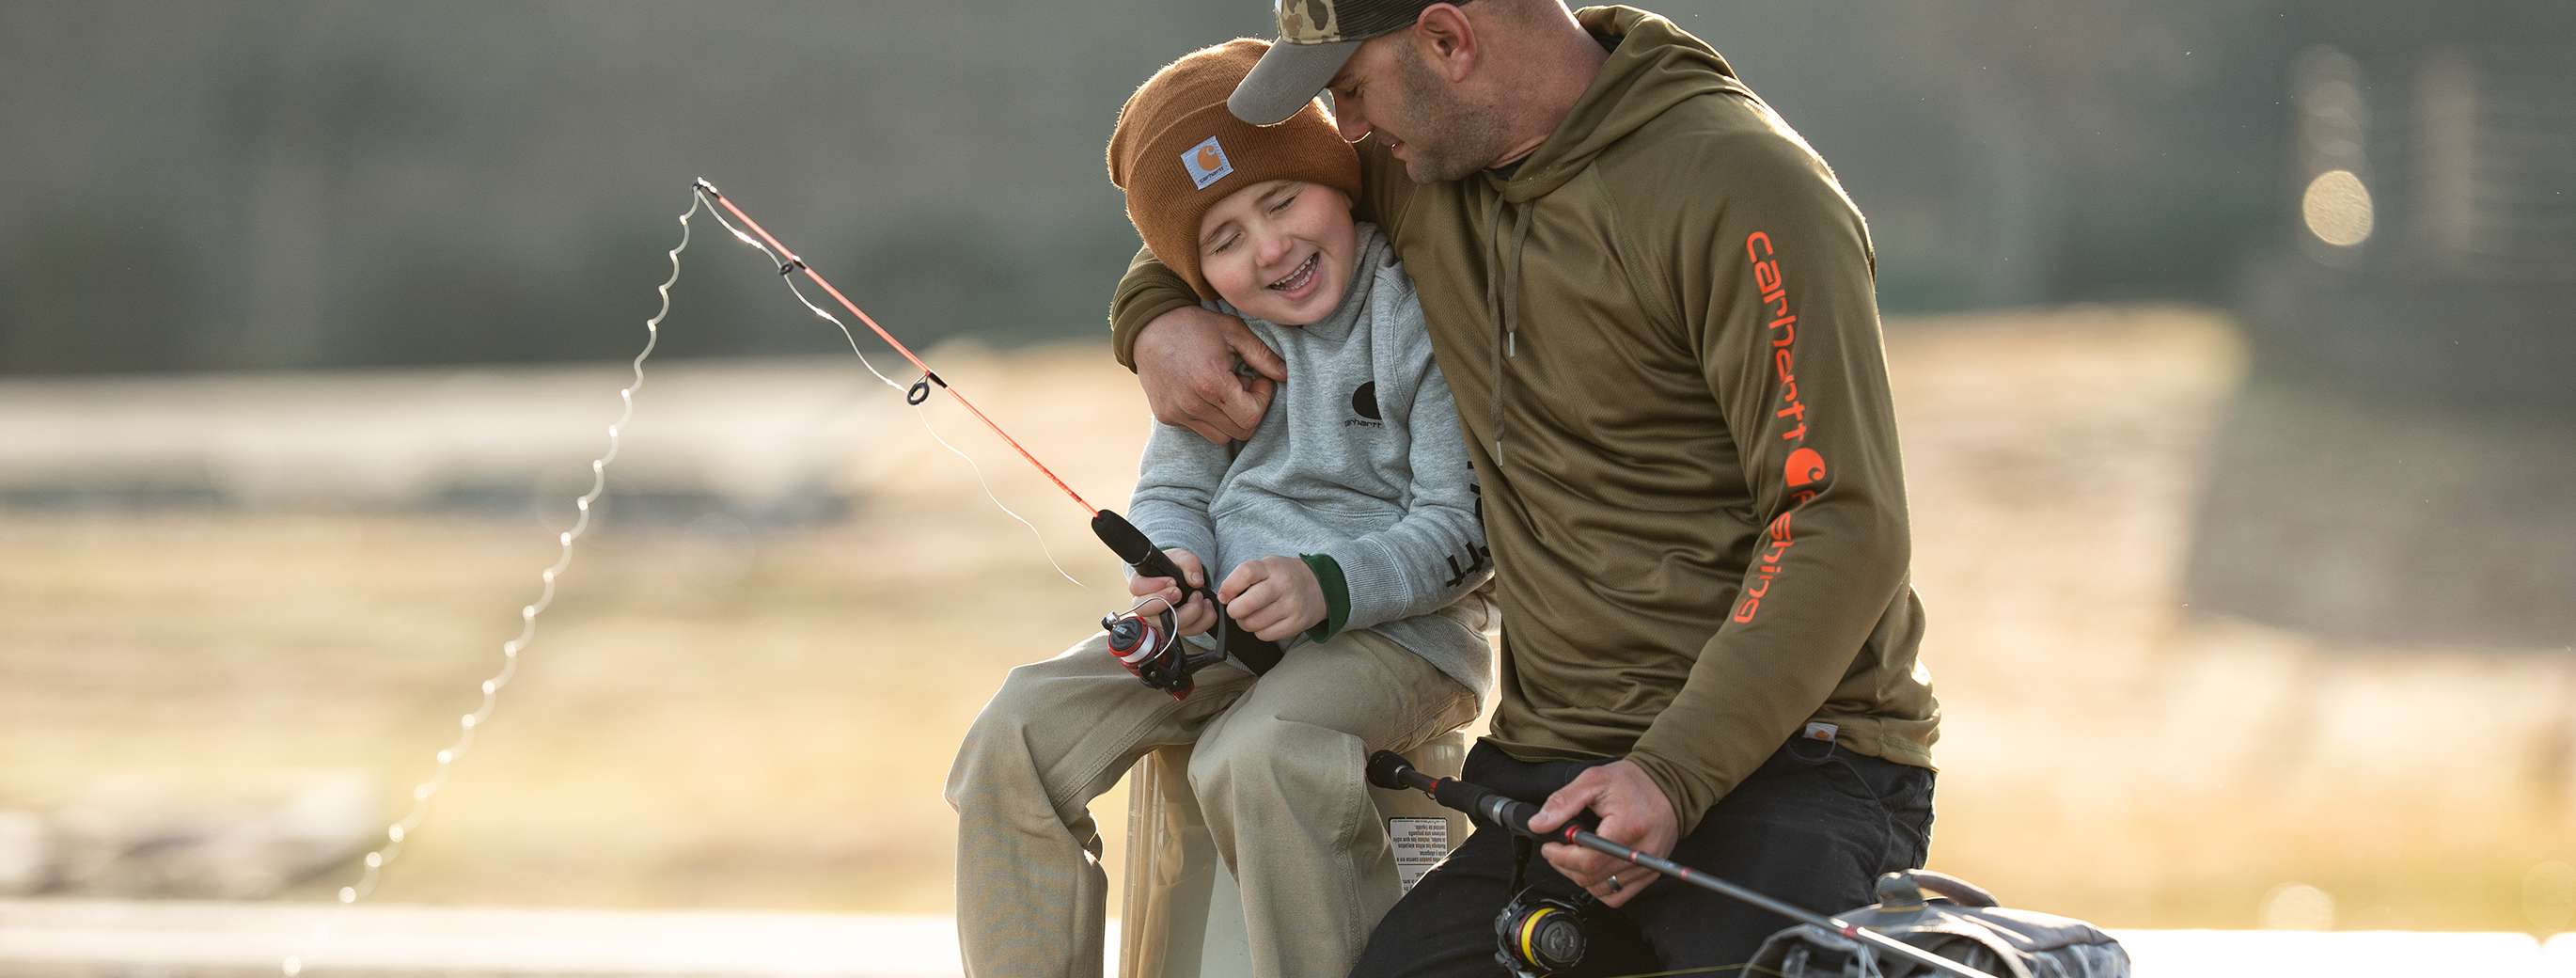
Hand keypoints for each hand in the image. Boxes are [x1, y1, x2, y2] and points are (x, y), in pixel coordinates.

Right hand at [1128, 548, 1216, 635]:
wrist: (1186, 579)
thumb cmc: (1176, 568)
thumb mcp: (1182, 558)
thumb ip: (1188, 563)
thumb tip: (1196, 581)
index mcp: (1142, 584)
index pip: (1137, 588)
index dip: (1154, 586)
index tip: (1172, 581)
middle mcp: (1147, 605)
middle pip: (1146, 611)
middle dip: (1165, 602)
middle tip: (1179, 592)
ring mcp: (1161, 620)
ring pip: (1170, 625)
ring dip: (1190, 611)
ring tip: (1199, 595)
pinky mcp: (1177, 628)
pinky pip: (1189, 631)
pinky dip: (1203, 620)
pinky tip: (1207, 606)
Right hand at [1134, 305, 1284, 442]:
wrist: (1147, 326)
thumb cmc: (1194, 325)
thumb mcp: (1233, 331)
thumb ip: (1262, 355)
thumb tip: (1285, 376)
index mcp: (1212, 384)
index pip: (1252, 417)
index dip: (1263, 399)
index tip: (1258, 379)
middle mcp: (1193, 405)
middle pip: (1240, 432)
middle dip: (1249, 410)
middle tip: (1243, 384)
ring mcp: (1177, 414)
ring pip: (1221, 437)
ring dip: (1230, 418)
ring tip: (1224, 389)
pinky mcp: (1166, 416)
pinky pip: (1199, 430)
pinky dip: (1210, 417)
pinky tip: (1205, 391)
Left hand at [1216, 556, 1324, 642]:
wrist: (1320, 585)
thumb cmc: (1285, 576)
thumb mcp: (1267, 566)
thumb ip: (1246, 577)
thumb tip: (1224, 597)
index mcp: (1271, 567)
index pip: (1245, 573)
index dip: (1229, 587)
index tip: (1224, 596)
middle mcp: (1283, 585)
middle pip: (1246, 604)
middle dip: (1234, 611)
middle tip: (1236, 609)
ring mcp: (1291, 605)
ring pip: (1253, 623)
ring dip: (1245, 623)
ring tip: (1252, 616)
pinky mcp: (1297, 623)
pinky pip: (1265, 635)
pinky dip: (1259, 632)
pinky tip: (1266, 622)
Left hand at [1526, 760, 1678, 908]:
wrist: (1668, 786)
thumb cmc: (1633, 783)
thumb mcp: (1593, 780)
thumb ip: (1563, 802)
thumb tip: (1539, 824)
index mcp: (1627, 829)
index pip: (1588, 860)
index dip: (1561, 857)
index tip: (1549, 847)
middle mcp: (1640, 853)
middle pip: (1591, 877)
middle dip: (1565, 865)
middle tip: (1557, 849)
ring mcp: (1647, 866)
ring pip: (1601, 889)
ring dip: (1580, 876)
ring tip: (1574, 856)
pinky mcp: (1649, 874)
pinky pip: (1617, 896)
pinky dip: (1599, 887)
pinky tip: (1593, 868)